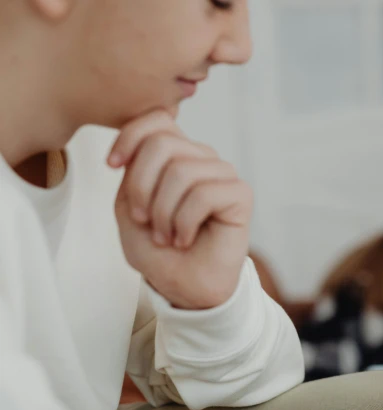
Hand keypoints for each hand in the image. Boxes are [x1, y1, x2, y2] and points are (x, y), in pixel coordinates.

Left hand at [110, 110, 251, 309]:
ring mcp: (223, 174)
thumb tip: (148, 139)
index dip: (129, 136)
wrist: (183, 287)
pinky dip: (185, 222)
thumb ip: (132, 171)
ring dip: (163, 212)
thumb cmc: (158, 250)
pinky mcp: (240, 195)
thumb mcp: (127, 207)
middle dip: (142, 187)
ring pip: (182, 171)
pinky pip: (204, 194)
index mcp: (176, 155)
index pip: (156, 119)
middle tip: (143, 220)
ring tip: (166, 235)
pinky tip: (185, 238)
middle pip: (162, 143)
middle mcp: (201, 158)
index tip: (112, 167)